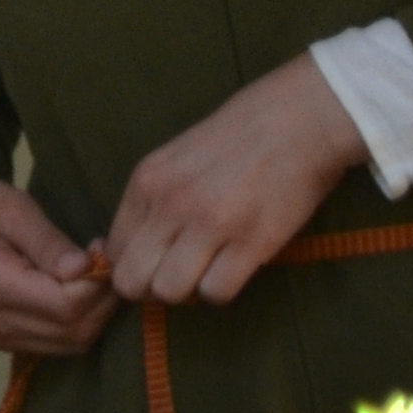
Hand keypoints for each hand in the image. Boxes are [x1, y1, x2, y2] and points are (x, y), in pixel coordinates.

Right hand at [0, 173, 116, 358]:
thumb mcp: (3, 203)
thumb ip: (44, 239)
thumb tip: (86, 268)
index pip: (68, 305)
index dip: (99, 283)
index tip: (103, 247)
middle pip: (75, 331)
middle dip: (103, 299)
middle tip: (104, 259)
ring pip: (70, 344)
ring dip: (93, 313)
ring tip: (91, 273)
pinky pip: (54, 344)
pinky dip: (76, 323)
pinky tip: (73, 290)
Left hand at [100, 56, 367, 305]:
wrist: (298, 119)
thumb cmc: (238, 139)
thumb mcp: (175, 159)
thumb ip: (152, 201)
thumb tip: (133, 250)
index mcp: (146, 182)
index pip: (113, 250)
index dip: (132, 267)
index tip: (155, 265)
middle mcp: (169, 204)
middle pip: (132, 280)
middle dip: (150, 289)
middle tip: (178, 277)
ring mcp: (209, 224)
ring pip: (170, 292)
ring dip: (188, 291)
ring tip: (208, 269)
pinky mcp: (251, 242)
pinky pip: (216, 293)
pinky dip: (222, 290)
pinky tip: (234, 268)